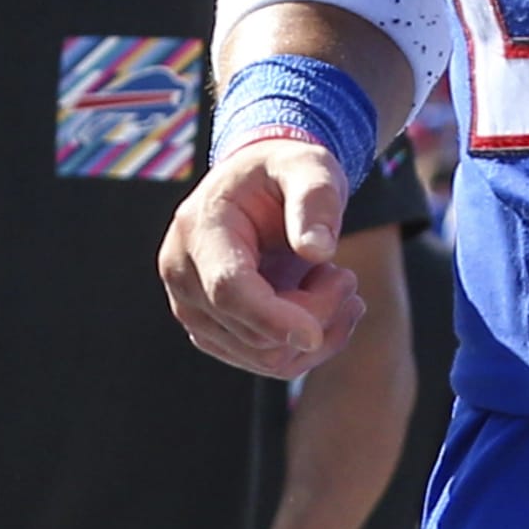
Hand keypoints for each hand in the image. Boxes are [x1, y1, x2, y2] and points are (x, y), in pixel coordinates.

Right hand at [160, 139, 362, 378]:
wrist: (260, 183)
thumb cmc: (285, 171)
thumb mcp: (309, 167)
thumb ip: (316, 201)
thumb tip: (318, 250)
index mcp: (200, 229)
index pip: (228, 289)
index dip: (271, 318)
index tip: (315, 333)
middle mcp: (183, 274)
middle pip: (253, 330)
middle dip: (315, 312)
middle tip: (344, 274)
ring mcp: (192, 307)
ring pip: (262, 356)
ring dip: (316, 331)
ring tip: (337, 283)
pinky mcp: (211, 329)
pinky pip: (263, 361)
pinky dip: (303, 345)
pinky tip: (327, 307)